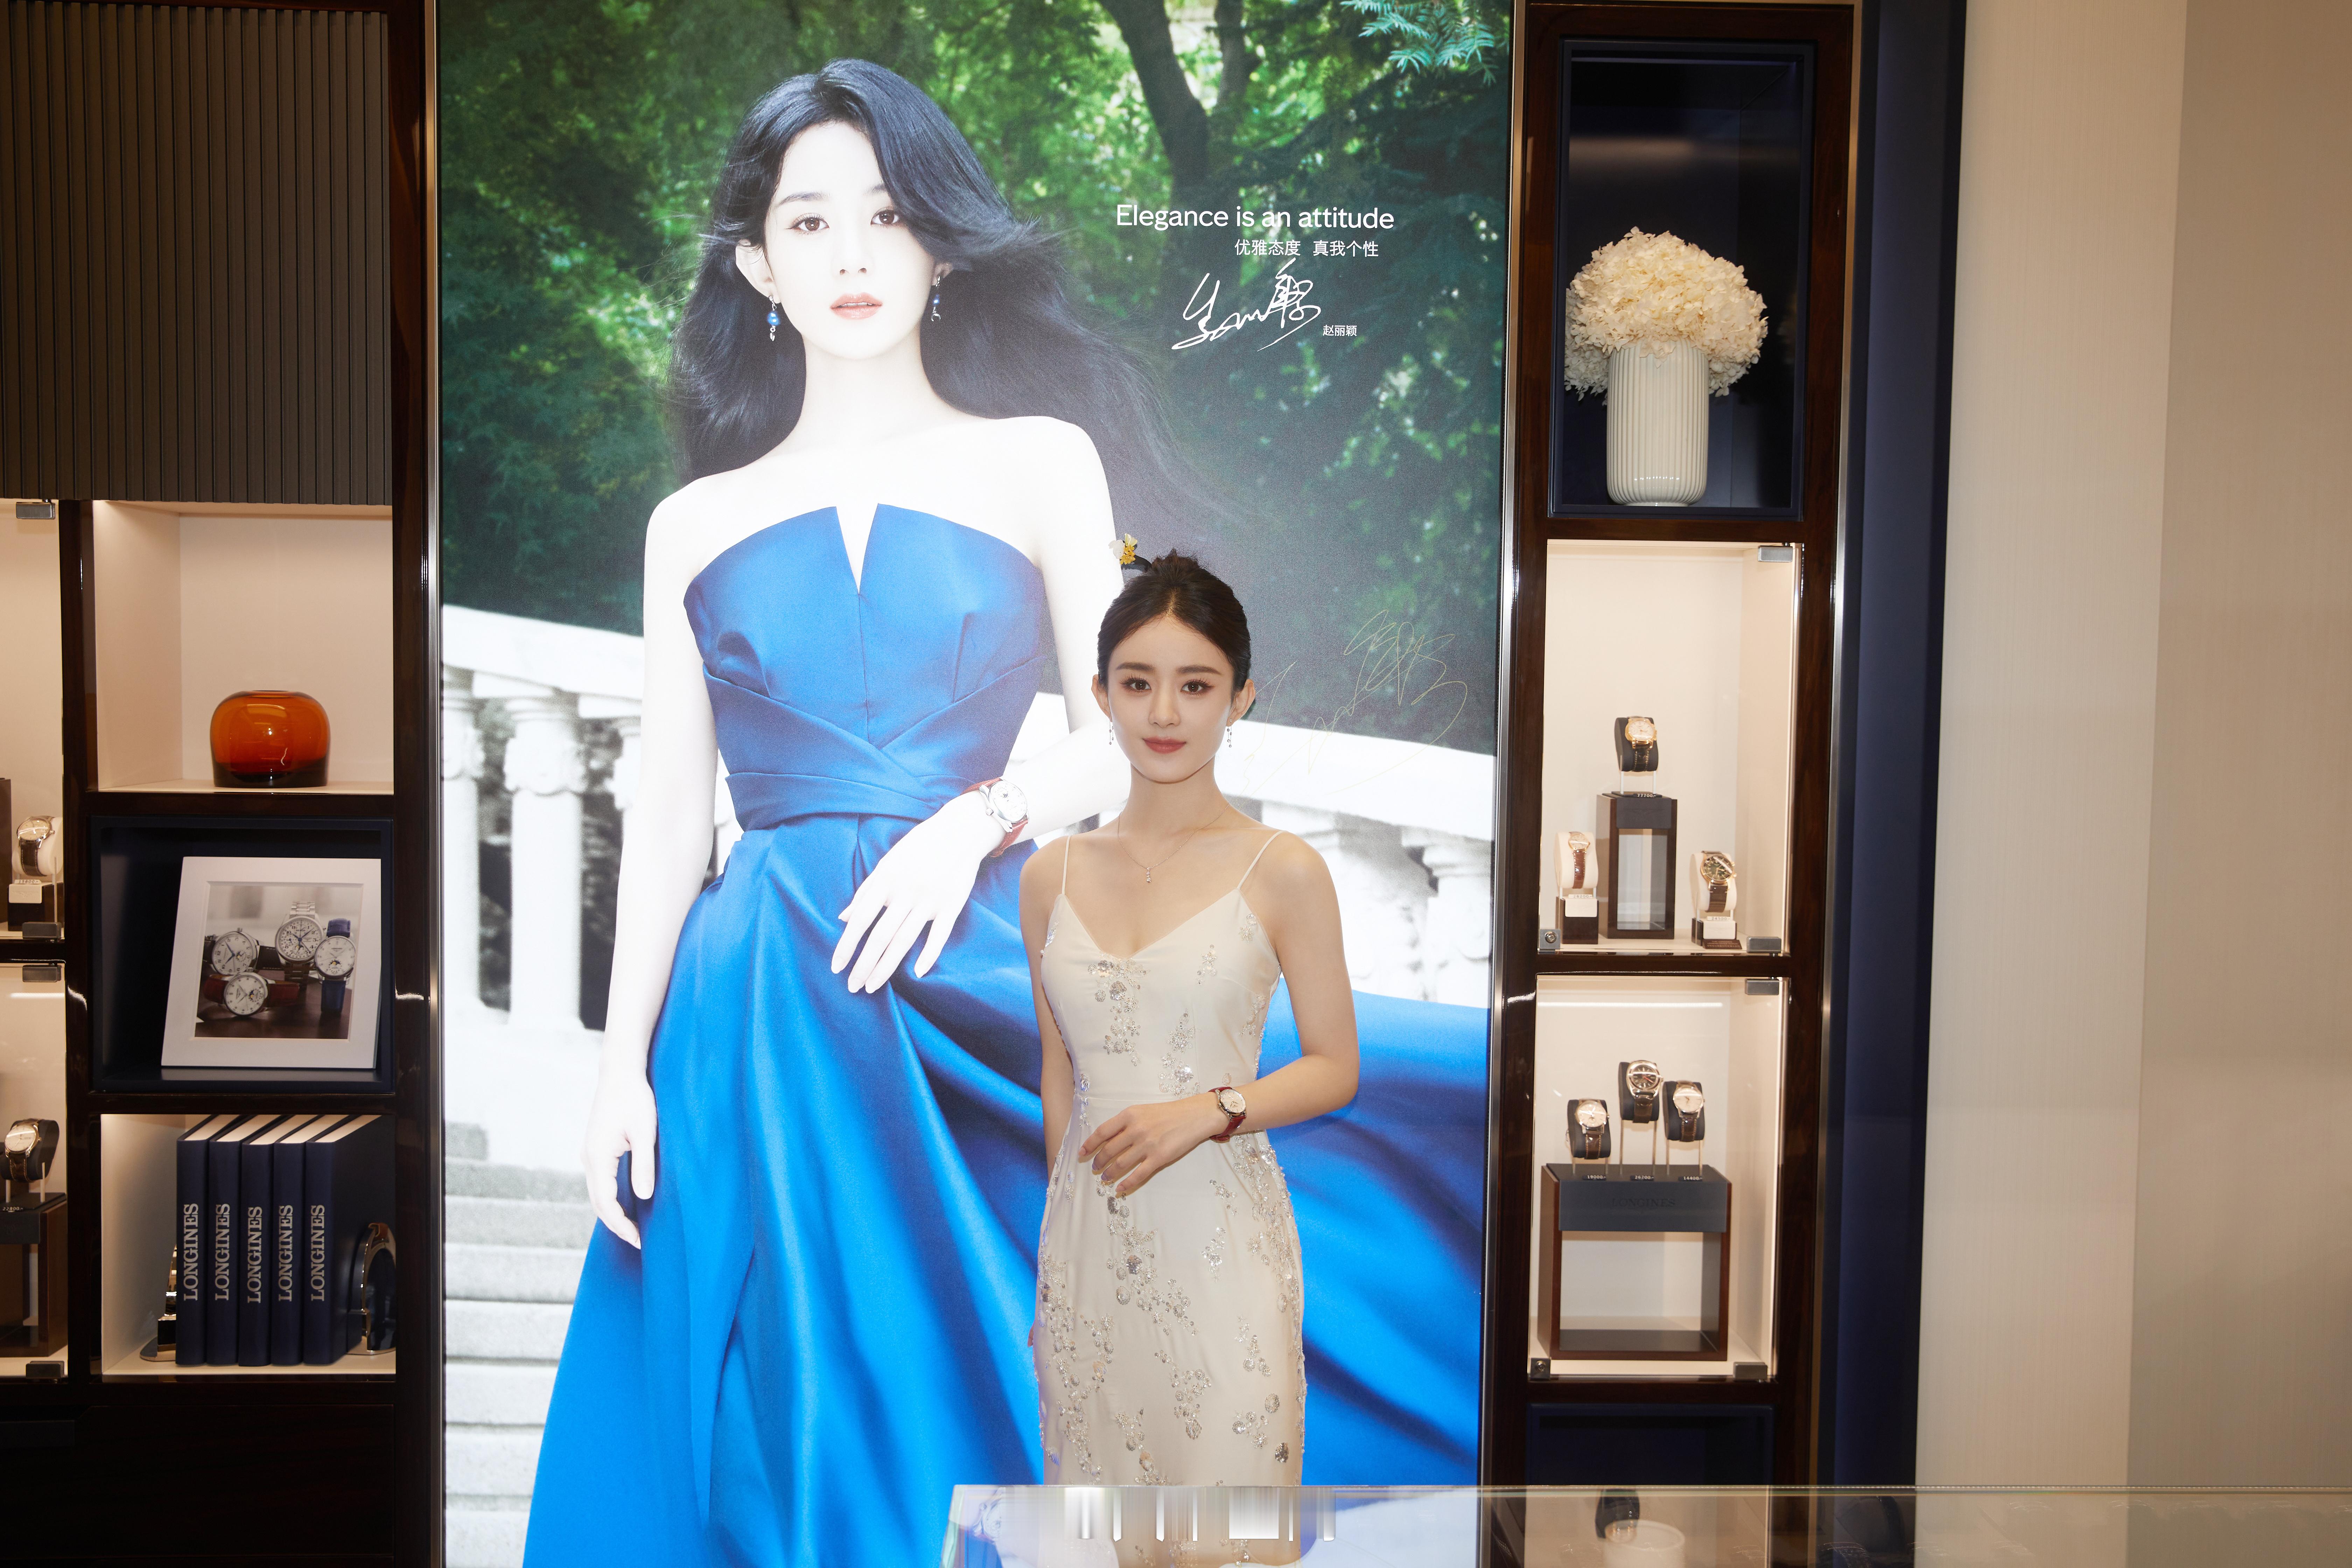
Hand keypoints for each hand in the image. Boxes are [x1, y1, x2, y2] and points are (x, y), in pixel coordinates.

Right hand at [582, 1051, 657, 1246]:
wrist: (620, 1072)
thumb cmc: (635, 1098)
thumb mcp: (645, 1132)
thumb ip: (643, 1165)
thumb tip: (643, 1197)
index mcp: (598, 1156)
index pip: (605, 1202)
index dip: (620, 1225)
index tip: (638, 1240)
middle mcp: (589, 1157)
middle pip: (597, 1202)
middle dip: (616, 1224)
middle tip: (637, 1241)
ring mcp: (590, 1153)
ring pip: (597, 1192)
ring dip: (612, 1211)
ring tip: (633, 1228)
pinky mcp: (597, 1148)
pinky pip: (600, 1180)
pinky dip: (610, 1197)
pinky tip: (626, 1203)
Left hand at [831, 791, 1002, 991]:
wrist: (960, 831)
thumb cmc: (919, 846)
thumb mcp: (887, 862)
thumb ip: (865, 891)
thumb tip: (843, 918)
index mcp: (887, 879)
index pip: (861, 919)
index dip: (847, 945)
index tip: (836, 967)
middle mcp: (906, 892)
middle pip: (880, 936)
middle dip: (864, 965)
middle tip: (852, 987)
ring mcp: (931, 900)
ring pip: (904, 940)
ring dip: (886, 967)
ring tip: (872, 986)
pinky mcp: (952, 905)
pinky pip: (939, 935)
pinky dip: (929, 955)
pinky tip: (917, 973)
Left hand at [1079, 1094, 1228, 1195]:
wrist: (1195, 1116)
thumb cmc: (1168, 1113)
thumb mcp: (1143, 1111)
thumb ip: (1126, 1123)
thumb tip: (1108, 1139)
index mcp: (1130, 1115)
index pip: (1102, 1132)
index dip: (1089, 1144)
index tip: (1082, 1153)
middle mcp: (1136, 1129)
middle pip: (1109, 1150)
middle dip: (1098, 1162)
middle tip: (1095, 1168)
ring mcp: (1147, 1144)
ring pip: (1121, 1164)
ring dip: (1109, 1173)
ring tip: (1105, 1178)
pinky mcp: (1159, 1158)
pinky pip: (1138, 1175)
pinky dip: (1126, 1184)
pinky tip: (1120, 1189)